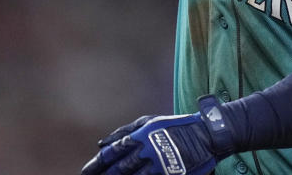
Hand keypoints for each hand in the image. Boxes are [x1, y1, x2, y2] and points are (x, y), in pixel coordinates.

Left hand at [82, 97, 236, 174]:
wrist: (204, 134)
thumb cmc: (174, 126)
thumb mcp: (149, 122)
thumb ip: (125, 132)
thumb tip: (101, 143)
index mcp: (139, 136)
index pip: (113, 152)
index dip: (98, 163)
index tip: (86, 172)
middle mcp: (146, 150)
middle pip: (119, 168)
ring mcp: (158, 164)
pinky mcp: (169, 173)